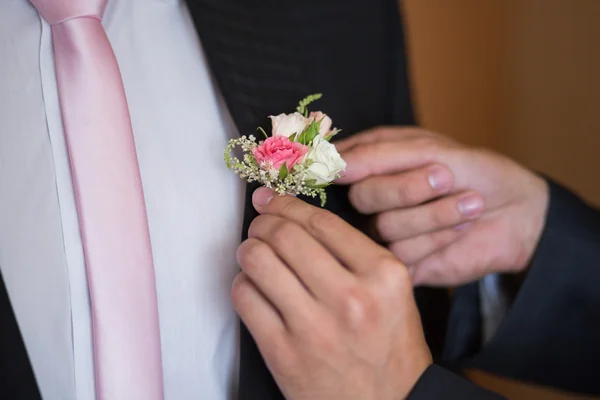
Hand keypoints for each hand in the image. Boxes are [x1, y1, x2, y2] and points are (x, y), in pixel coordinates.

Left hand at [232, 188, 431, 399]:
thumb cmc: (388, 348)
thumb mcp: (393, 292)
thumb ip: (354, 253)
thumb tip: (298, 217)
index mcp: (383, 274)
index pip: (321, 221)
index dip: (288, 204)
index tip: (272, 198)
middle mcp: (350, 297)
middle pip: (285, 235)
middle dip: (263, 222)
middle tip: (260, 224)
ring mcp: (314, 327)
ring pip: (258, 261)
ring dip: (248, 249)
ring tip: (253, 252)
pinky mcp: (283, 353)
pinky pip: (244, 298)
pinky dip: (242, 284)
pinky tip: (253, 286)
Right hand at [335, 127, 549, 285]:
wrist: (518, 213)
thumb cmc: (476, 171)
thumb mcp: (431, 149)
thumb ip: (381, 155)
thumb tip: (332, 164)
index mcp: (374, 162)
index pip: (341, 163)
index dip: (347, 167)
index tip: (359, 169)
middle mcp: (373, 198)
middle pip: (361, 197)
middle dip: (407, 188)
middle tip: (445, 178)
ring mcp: (385, 233)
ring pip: (385, 227)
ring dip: (434, 214)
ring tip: (469, 203)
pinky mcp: (403, 262)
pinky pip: (403, 254)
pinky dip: (438, 238)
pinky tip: (461, 229)